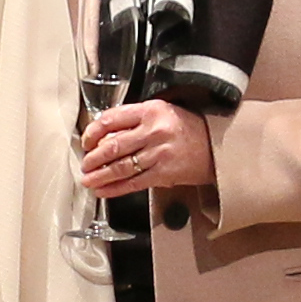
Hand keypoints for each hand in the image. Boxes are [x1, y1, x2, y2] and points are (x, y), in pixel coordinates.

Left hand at [77, 100, 215, 203]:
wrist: (216, 146)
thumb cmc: (187, 129)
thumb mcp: (161, 112)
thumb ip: (135, 120)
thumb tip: (105, 135)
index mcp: (150, 110)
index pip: (112, 119)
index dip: (93, 132)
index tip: (86, 141)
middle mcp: (153, 131)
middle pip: (113, 146)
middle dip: (93, 158)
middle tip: (84, 164)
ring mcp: (158, 153)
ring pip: (120, 167)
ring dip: (100, 176)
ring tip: (88, 180)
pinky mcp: (163, 173)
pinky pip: (133, 183)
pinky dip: (115, 188)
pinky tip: (104, 191)